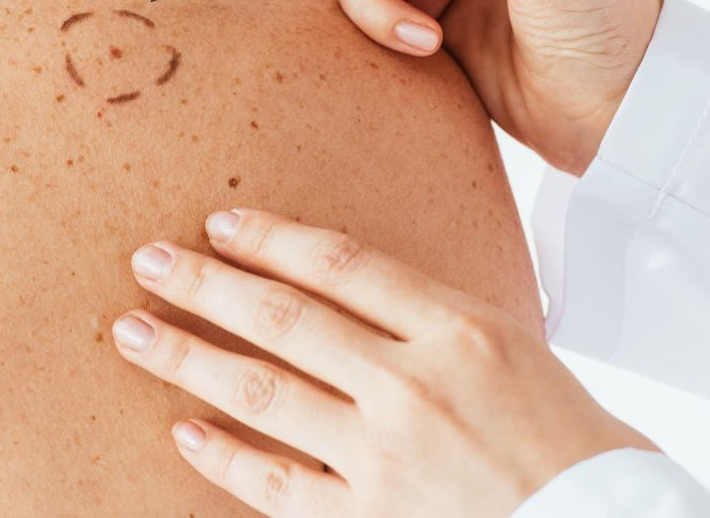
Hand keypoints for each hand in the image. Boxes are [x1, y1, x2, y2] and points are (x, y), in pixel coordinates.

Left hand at [111, 209, 654, 516]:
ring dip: (188, 358)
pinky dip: (223, 457)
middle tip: (148, 263)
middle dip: (205, 285)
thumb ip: (434, 320)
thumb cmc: (574, 443)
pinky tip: (184, 433)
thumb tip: (353, 293)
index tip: (221, 224)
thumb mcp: (518, 352)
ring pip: (262, 391)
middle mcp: (415, 383)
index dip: (271, 239)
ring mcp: (389, 455)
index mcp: (460, 328)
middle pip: (284, 317)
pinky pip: (276, 485)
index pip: (342, 264)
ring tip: (134, 333)